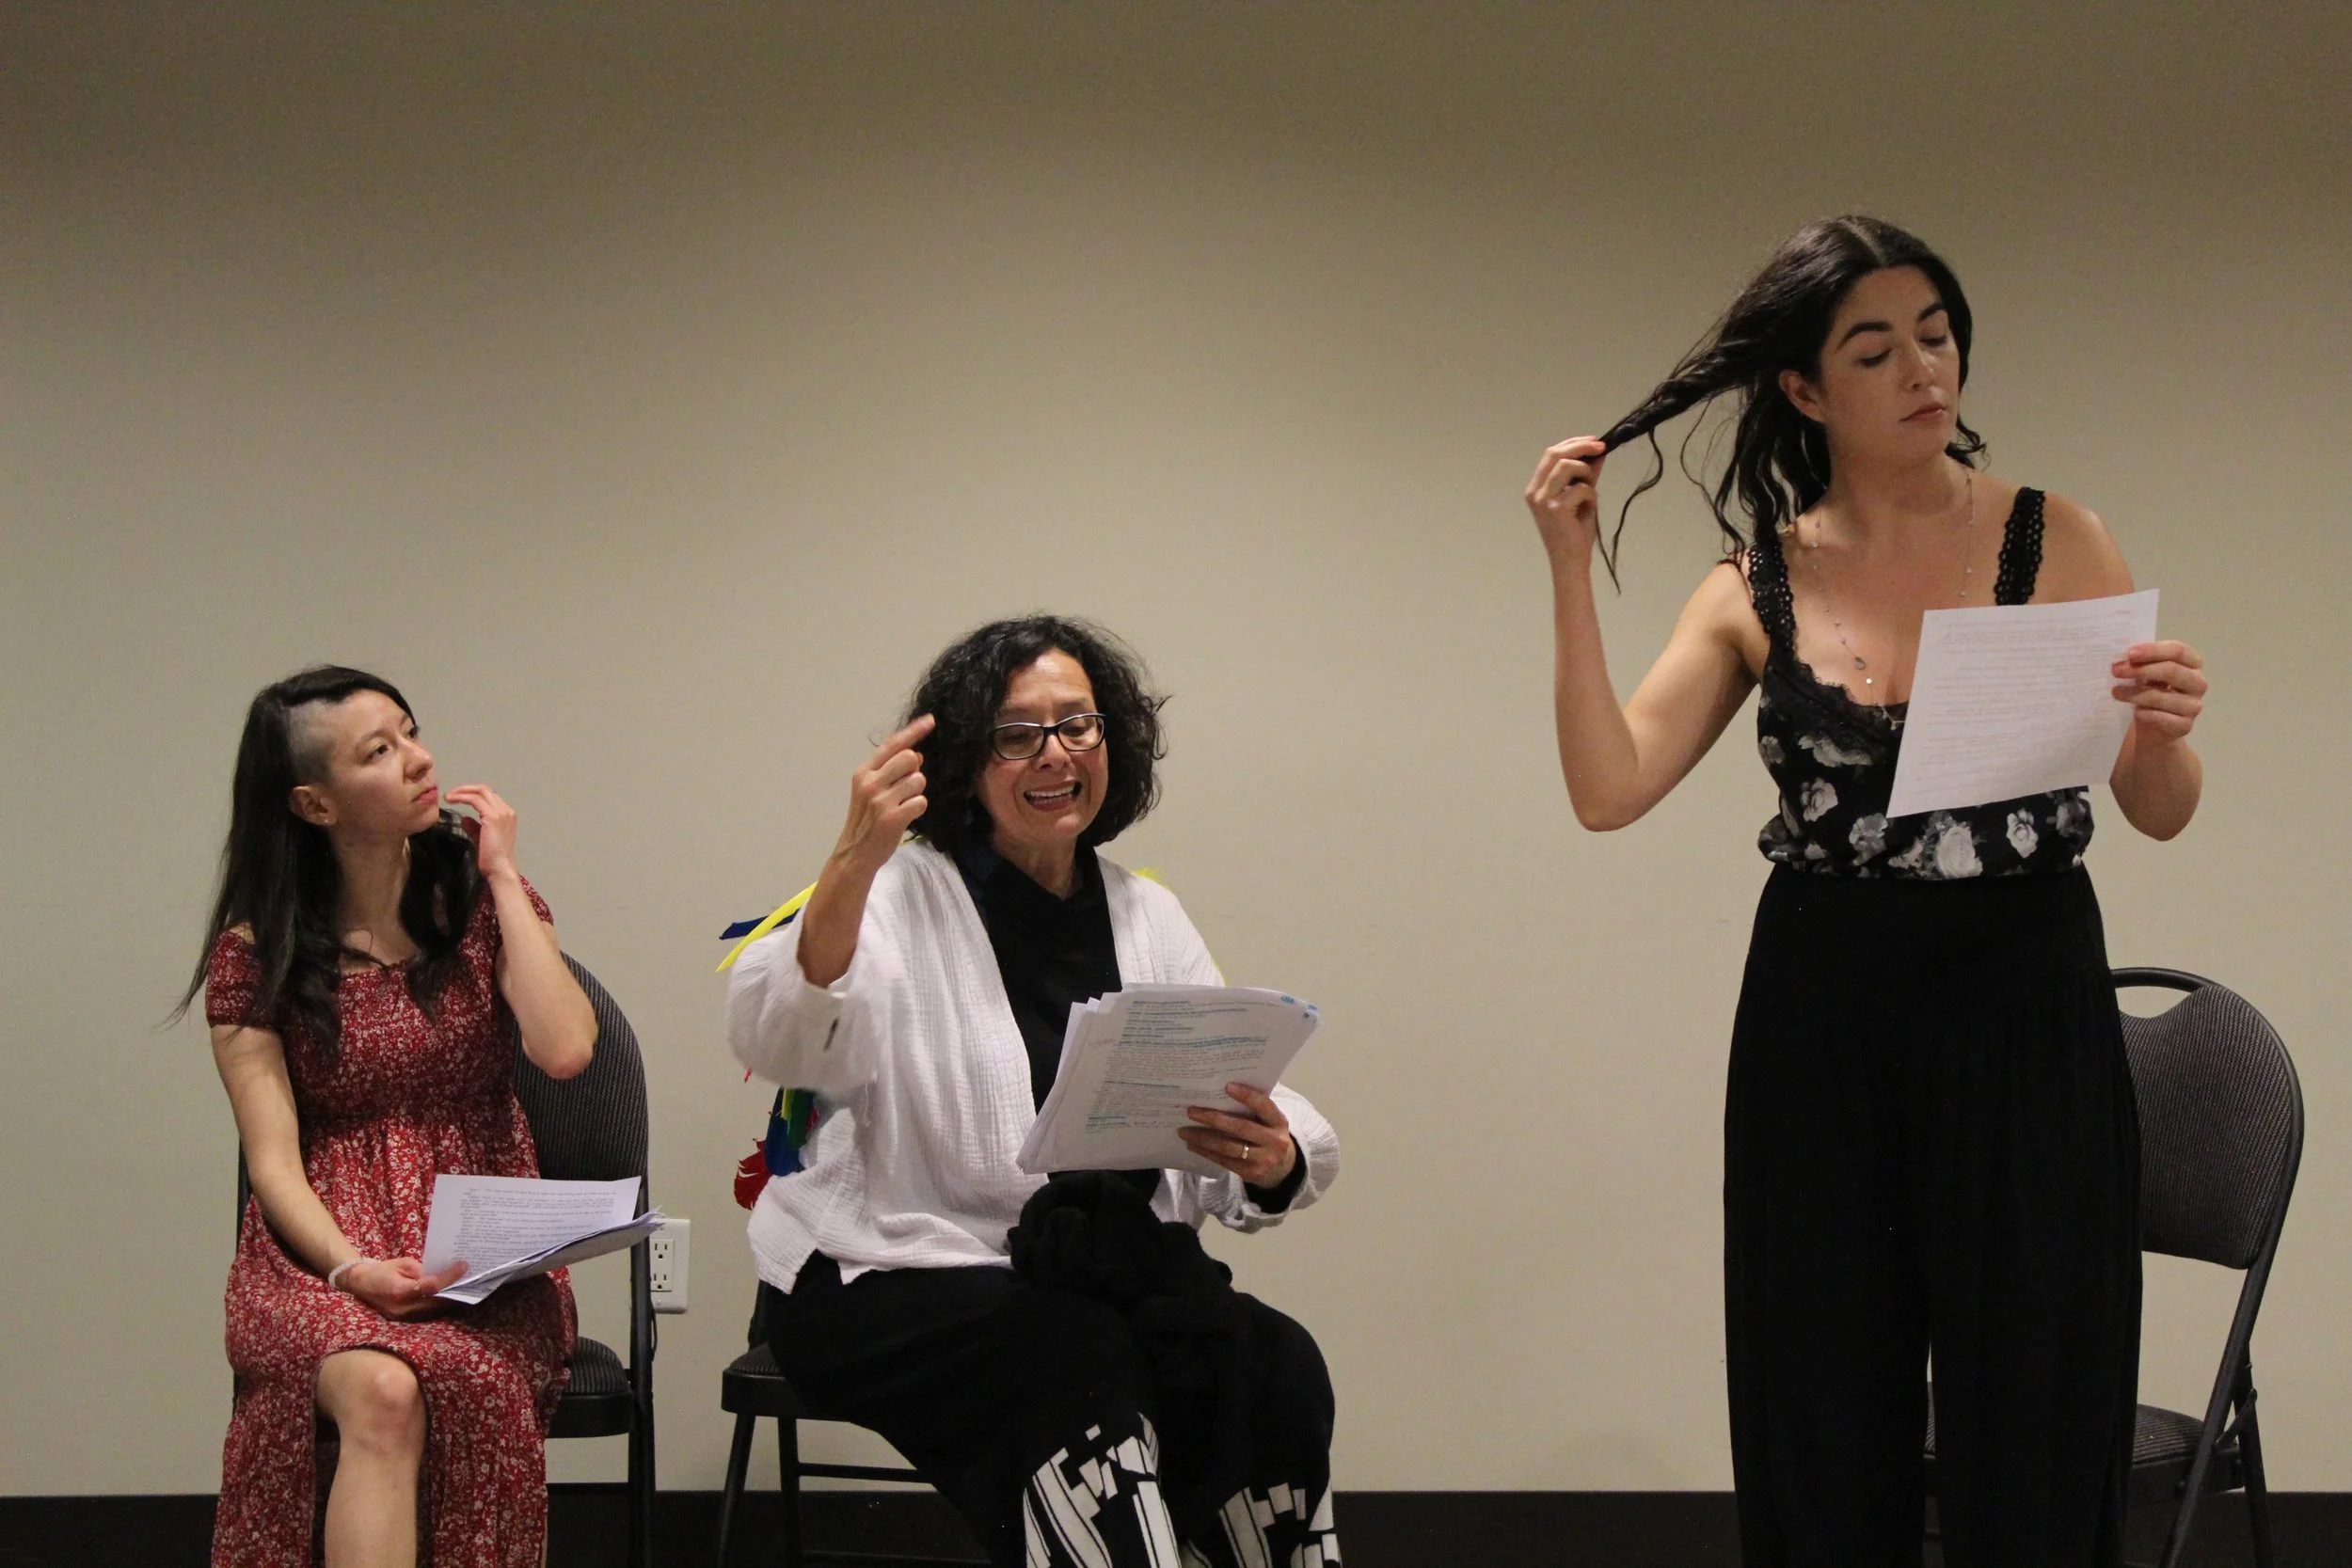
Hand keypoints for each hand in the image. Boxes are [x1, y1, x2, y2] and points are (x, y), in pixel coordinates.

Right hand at [340, 1256, 466, 1319]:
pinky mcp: (405, 1320)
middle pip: (437, 1302)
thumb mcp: (403, 1263)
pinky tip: (452, 1297)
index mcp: (400, 1291)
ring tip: (467, 1288)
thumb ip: (423, 1270)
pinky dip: (441, 1306)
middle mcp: (403, 1308)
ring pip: (435, 1311)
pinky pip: (428, 1314)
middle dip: (456, 1291)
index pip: (431, 1286)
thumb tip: (443, 1274)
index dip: (449, 1277)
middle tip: (473, 1280)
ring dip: (451, 1300)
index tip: (464, 1266)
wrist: (360, 1285)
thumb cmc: (382, 1270)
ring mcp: (404, 1317)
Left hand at [443, 785, 518, 878]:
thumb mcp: (482, 840)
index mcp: (506, 815)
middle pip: (485, 790)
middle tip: (450, 794)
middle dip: (466, 789)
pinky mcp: (491, 817)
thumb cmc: (492, 859)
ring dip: (462, 791)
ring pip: (480, 791)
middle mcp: (506, 811)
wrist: (499, 869)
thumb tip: (465, 819)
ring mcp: (500, 813)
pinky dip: (462, 797)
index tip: (457, 798)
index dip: (472, 794)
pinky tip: (451, 800)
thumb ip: (475, 828)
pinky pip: (474, 799)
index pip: (489, 797)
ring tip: (448, 796)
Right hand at [832, 715, 933, 877]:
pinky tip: (905, 816)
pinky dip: (918, 808)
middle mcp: (870, 782)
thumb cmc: (867, 820)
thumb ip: (890, 771)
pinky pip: (921, 802)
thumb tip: (917, 754)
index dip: (914, 731)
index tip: (931, 720)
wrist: (855, 854)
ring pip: (919, 780)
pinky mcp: (892, 818)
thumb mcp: (871, 790)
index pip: (893, 744)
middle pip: (911, 758)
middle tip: (904, 788)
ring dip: (917, 792)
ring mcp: (880, 800)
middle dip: (915, 771)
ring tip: (902, 805)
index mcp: (864, 772)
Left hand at [1179, 1083, 1297, 1188]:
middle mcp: (1274, 1141)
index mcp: (1279, 1122)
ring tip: (1184, 1131)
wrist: (1283, 1168)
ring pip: (1228, 1147)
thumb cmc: (1268, 1135)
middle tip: (1191, 1112)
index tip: (1227, 1086)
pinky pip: (1224, 1161)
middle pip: (1241, 1128)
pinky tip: (1192, 1145)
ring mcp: (1263, 1159)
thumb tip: (1218, 1094)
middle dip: (1213, 1119)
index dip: (1247, 1096)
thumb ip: (1253, 1110)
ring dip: (1203, 1138)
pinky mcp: (1251, 1173)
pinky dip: (1206, 1152)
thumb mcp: (1269, 1122)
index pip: (1264, 1106)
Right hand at [1524, 436, 1608, 563]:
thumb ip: (1585, 476)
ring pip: (1567, 466)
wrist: (1571, 561)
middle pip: (1555, 454)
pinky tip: (1589, 508)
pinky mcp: (1556, 509)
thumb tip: (1598, 453)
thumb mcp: (1580, 498)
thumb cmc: (1573, 533)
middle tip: (1602, 445)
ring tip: (1592, 490)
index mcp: (1535, 488)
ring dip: (1586, 473)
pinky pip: (1581, 488)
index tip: (1593, 441)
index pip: (1550, 454)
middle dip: (1581, 446)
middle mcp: (1534, 492)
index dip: (1572, 443)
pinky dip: (1591, 495)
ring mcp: (1543, 500)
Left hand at [2111, 640, 2206, 745]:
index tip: (2129, 653)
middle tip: (2116, 671)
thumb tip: (2122, 659)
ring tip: (2116, 692)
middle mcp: (2198, 683)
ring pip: (2161, 696)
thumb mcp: (2148, 674)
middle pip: (2172, 671)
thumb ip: (2141, 663)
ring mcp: (2194, 705)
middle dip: (2140, 670)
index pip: (2178, 650)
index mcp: (2193, 663)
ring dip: (2133, 693)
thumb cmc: (2152, 692)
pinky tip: (2133, 712)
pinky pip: (2159, 717)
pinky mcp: (2184, 725)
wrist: (2155, 728)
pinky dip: (2142, 713)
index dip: (2154, 650)